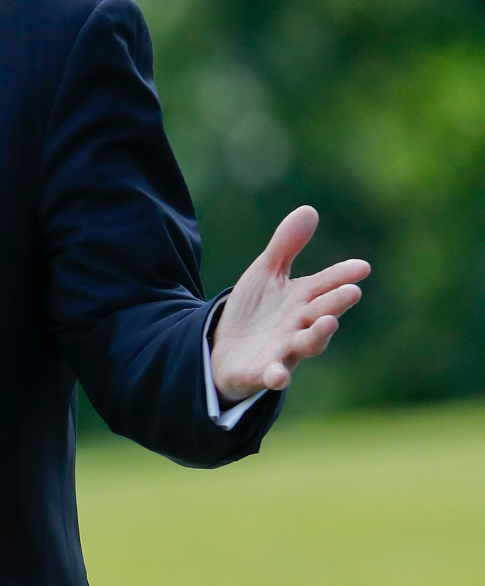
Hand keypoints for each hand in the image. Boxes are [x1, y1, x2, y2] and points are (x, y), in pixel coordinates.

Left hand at [210, 205, 369, 403]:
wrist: (223, 348)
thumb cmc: (253, 311)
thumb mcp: (265, 273)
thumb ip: (286, 246)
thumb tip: (310, 209)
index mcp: (302, 301)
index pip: (326, 285)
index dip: (342, 276)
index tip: (362, 266)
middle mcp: (299, 326)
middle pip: (321, 313)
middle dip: (336, 303)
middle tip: (351, 291)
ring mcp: (284, 351)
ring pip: (306, 345)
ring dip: (318, 335)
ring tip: (328, 321)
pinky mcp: (262, 372)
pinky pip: (272, 375)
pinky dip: (276, 376)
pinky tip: (278, 376)